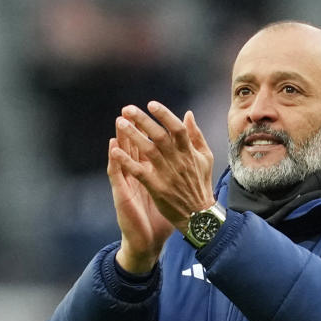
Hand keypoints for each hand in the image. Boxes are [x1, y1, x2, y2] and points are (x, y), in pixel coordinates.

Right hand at [108, 126, 173, 273]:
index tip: (151, 112)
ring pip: (122, 157)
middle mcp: (137, 175)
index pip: (148, 146)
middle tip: (128, 112)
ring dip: (120, 139)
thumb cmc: (161, 216)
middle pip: (132, 147)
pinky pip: (117, 175)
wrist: (150, 240)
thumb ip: (176, 170)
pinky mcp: (122, 194)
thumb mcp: (171, 190)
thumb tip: (184, 158)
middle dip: (132, 128)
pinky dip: (115, 161)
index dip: (148, 130)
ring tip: (118, 123)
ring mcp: (128, 183)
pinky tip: (113, 149)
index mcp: (150, 172)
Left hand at [111, 102, 215, 234]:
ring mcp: (167, 175)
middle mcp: (178, 161)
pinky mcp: (157, 188)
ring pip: (148, 151)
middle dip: (143, 121)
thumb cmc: (201, 183)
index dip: (165, 115)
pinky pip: (140, 172)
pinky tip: (115, 151)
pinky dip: (127, 161)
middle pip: (160, 136)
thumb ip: (196, 135)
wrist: (200, 216)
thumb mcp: (205, 157)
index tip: (151, 104)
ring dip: (133, 136)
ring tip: (120, 123)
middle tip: (127, 109)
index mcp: (189, 152)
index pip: (177, 129)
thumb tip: (188, 114)